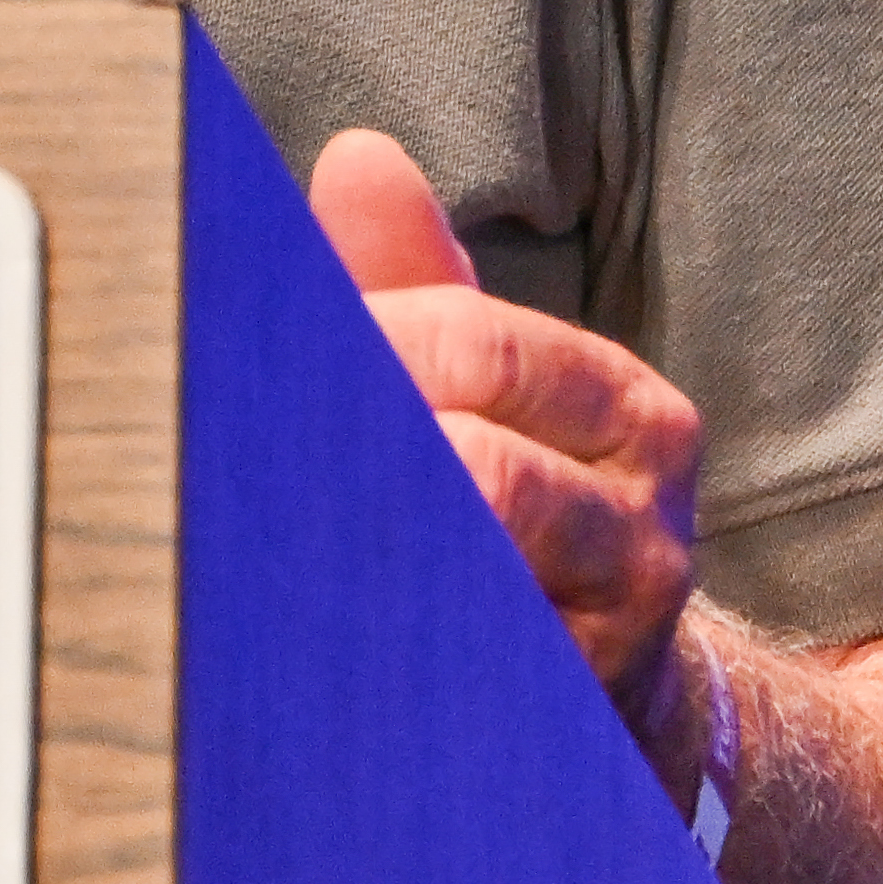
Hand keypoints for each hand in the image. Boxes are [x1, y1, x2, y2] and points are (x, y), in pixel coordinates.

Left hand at [308, 125, 711, 791]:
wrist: (625, 686)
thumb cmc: (523, 493)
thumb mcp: (490, 378)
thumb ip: (418, 277)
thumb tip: (358, 156)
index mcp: (634, 416)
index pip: (481, 344)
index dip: (362, 338)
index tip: (263, 347)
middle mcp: (648, 533)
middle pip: (478, 471)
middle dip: (348, 443)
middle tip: (234, 434)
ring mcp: (612, 646)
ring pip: (465, 580)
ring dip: (347, 548)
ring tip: (248, 523)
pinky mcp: (556, 727)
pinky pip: (455, 672)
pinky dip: (368, 638)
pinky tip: (289, 616)